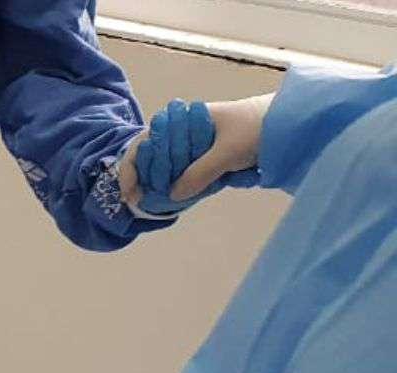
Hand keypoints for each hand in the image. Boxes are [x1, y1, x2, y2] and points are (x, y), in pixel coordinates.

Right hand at [118, 96, 270, 215]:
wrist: (294, 122)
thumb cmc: (258, 128)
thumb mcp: (227, 152)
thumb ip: (199, 174)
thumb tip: (172, 196)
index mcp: (185, 118)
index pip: (145, 142)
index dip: (132, 168)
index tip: (130, 192)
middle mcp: (187, 128)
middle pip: (153, 156)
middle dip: (147, 179)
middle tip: (146, 201)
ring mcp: (198, 142)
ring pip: (169, 165)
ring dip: (164, 183)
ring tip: (163, 201)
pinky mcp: (211, 154)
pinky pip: (188, 170)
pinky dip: (182, 183)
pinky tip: (182, 194)